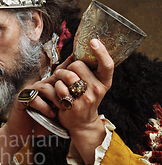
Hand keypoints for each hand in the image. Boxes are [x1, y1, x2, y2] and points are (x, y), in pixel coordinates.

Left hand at [42, 39, 112, 163]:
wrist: (82, 123)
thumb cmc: (85, 100)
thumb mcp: (93, 85)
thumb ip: (88, 70)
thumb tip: (79, 49)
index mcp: (104, 82)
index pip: (107, 64)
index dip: (101, 51)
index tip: (93, 41)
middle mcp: (98, 89)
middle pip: (78, 65)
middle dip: (67, 67)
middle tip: (64, 74)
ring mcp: (86, 98)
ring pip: (67, 75)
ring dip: (59, 76)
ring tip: (60, 81)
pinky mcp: (74, 105)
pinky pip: (60, 88)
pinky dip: (56, 88)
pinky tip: (59, 94)